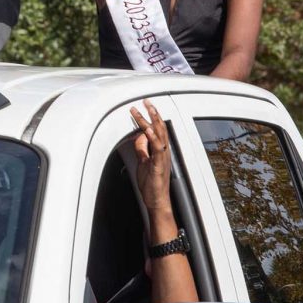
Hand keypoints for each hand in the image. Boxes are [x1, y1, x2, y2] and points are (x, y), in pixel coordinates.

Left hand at [131, 100, 172, 216]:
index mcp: (160, 150)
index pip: (157, 129)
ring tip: (146, 109)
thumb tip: (138, 136)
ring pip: (160, 134)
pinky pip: (157, 149)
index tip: (143, 106)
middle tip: (146, 101)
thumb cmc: (152, 184)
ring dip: (152, 120)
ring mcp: (163, 158)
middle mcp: (164, 152)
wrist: (157, 202)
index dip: (151, 116)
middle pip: (160, 128)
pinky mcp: (159, 165)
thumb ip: (142, 148)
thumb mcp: (143, 162)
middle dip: (153, 113)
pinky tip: (146, 129)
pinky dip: (152, 137)